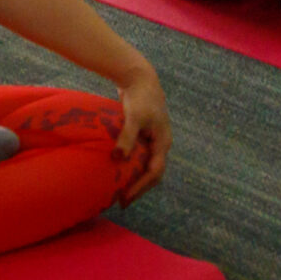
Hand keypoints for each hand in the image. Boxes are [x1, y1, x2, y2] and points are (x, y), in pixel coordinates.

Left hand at [112, 64, 170, 203]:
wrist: (141, 78)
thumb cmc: (140, 97)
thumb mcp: (134, 118)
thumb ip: (127, 138)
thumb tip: (117, 158)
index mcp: (163, 142)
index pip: (154, 172)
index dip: (140, 188)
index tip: (125, 198)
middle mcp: (161, 144)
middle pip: (153, 173)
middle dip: (139, 188)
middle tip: (121, 201)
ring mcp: (153, 140)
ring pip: (147, 166)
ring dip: (136, 179)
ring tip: (120, 190)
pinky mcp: (145, 135)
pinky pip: (140, 157)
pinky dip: (132, 167)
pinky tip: (119, 171)